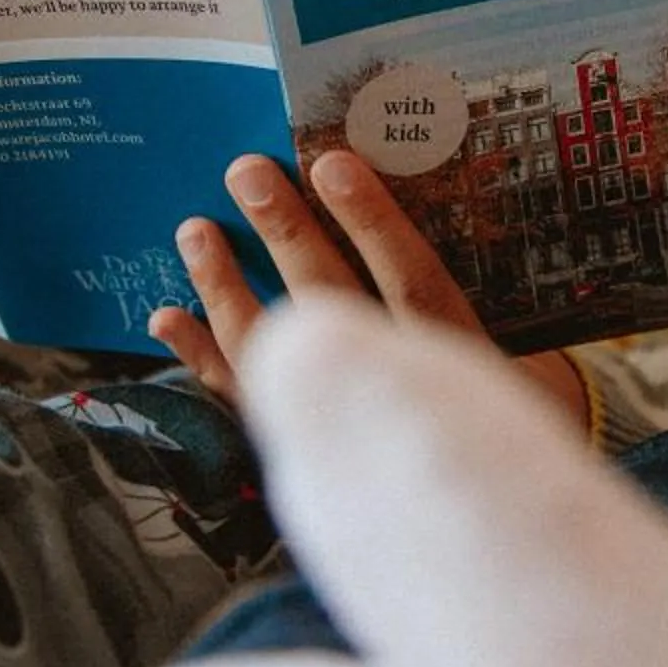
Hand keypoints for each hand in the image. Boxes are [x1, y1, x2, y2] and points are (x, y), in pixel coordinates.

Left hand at [152, 150, 588, 427]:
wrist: (492, 501)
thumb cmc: (493, 393)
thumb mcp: (500, 344)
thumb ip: (454, 282)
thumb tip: (391, 190)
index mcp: (460, 357)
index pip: (415, 281)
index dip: (373, 223)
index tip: (333, 165)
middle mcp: (397, 392)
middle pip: (332, 304)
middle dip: (285, 235)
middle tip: (247, 173)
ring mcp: (340, 425)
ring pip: (272, 353)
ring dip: (226, 286)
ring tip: (195, 230)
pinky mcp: (300, 445)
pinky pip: (241, 399)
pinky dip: (199, 355)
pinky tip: (167, 315)